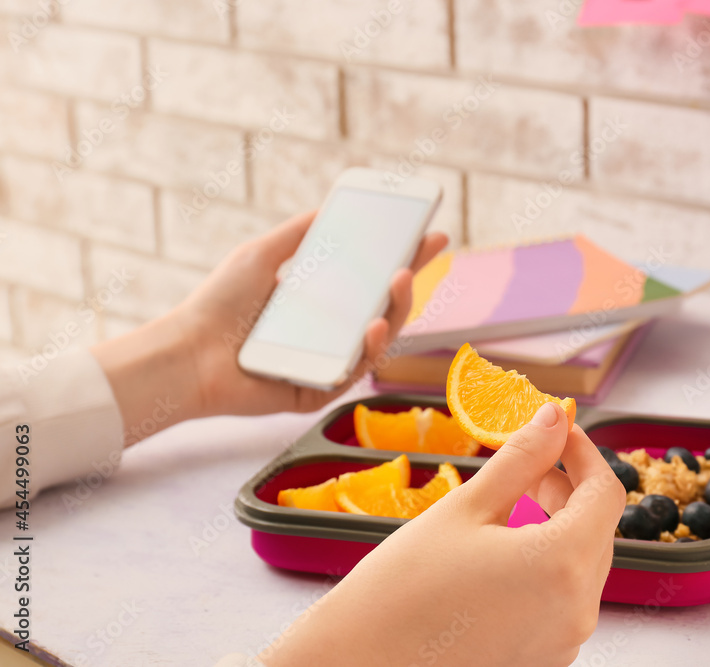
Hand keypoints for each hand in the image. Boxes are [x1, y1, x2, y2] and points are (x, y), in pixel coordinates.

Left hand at [92, 211, 447, 443]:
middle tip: (422, 254)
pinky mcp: (317, 392)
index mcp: (319, 302)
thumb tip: (331, 209)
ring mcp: (325, 363)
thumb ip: (298, 234)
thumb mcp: (261, 255)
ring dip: (396, 310)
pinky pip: (353, 373)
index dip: (404, 258)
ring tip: (400, 281)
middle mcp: (327, 334)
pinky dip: (368, 350)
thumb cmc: (218, 305)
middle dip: (408, 281)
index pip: (371, 279)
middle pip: (382, 309)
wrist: (187, 352)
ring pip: (377, 341)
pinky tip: (373, 328)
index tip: (429, 234)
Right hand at [260, 403, 625, 666]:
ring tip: (510, 507)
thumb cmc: (401, 590)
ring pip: (583, 565)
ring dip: (559, 526)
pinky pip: (563, 600)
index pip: (606, 492)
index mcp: (562, 564)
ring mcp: (563, 642)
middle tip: (528, 466)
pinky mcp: (543, 660)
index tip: (559, 434)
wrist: (360, 663)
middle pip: (599, 529)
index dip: (584, 453)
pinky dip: (547, 566)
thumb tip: (553, 419)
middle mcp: (576, 610)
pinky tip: (505, 553)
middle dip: (569, 489)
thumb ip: (521, 458)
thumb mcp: (465, 507)